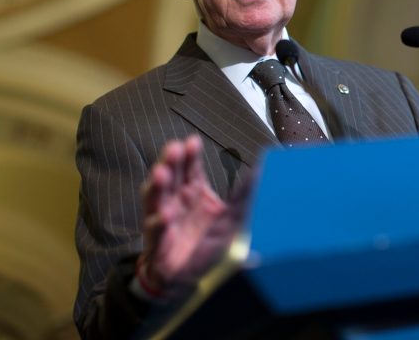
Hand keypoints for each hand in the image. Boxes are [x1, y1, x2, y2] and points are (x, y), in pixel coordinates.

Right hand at [138, 135, 248, 297]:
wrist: (190, 277)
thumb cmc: (207, 242)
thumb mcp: (233, 217)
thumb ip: (245, 196)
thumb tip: (262, 172)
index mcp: (192, 192)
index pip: (189, 168)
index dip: (189, 155)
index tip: (192, 142)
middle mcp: (175, 202)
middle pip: (170, 177)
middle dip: (170, 161)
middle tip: (173, 148)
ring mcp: (164, 221)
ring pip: (156, 199)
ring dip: (158, 185)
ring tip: (162, 172)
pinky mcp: (158, 244)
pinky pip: (156, 231)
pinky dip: (159, 222)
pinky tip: (165, 214)